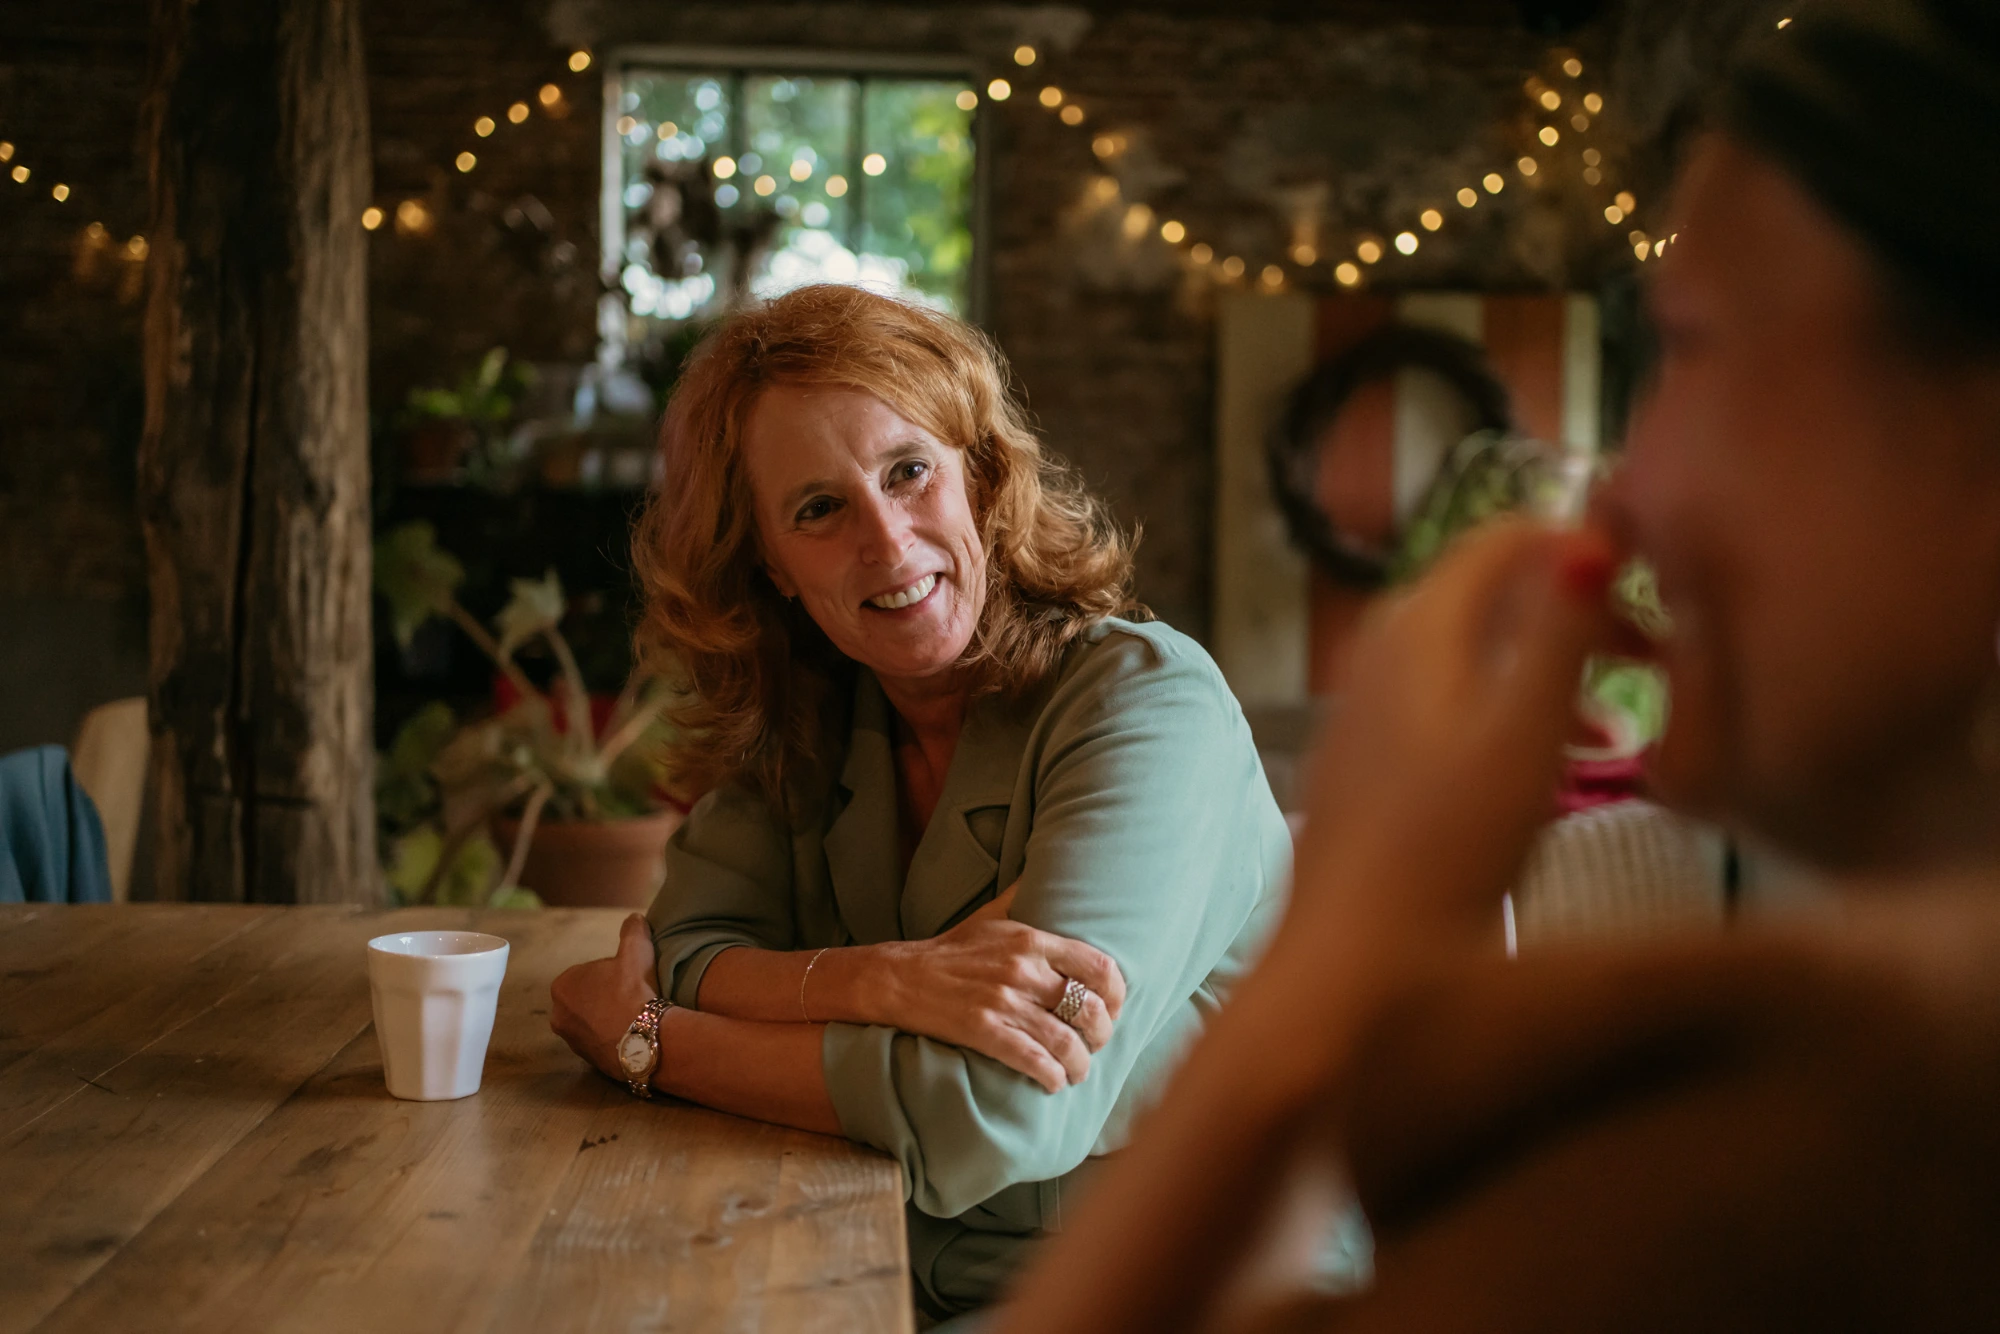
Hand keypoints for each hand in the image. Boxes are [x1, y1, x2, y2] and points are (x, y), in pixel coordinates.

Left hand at [550, 913, 658, 1080]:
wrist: (645, 1039)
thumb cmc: (633, 990)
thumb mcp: (636, 950)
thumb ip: (632, 930)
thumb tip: (635, 918)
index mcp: (562, 985)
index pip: (588, 973)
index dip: (611, 973)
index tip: (628, 978)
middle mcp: (558, 1015)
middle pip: (588, 999)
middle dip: (606, 997)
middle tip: (632, 996)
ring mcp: (571, 1041)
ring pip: (593, 1021)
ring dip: (609, 1018)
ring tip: (635, 1015)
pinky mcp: (587, 1060)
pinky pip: (600, 1041)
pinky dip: (614, 1036)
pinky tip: (633, 1032)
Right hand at [871, 885, 1128, 1094]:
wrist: (898, 977)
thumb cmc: (951, 950)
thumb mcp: (991, 915)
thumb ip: (1022, 895)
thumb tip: (1043, 868)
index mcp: (1031, 939)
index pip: (1099, 967)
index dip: (1117, 996)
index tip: (1114, 1010)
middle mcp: (1023, 969)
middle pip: (1089, 1009)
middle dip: (1101, 1036)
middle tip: (1095, 1045)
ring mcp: (1003, 1001)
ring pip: (1065, 1042)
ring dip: (1079, 1064)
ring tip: (1077, 1071)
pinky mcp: (983, 1031)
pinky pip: (1033, 1060)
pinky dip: (1050, 1076)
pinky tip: (1053, 1082)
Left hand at [1287, 520, 1620, 965]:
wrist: (1353, 963)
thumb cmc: (1450, 849)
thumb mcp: (1528, 732)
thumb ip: (1562, 627)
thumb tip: (1594, 527)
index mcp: (1419, 625)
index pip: (1504, 537)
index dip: (1584, 547)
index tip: (1656, 589)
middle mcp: (1380, 648)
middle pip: (1490, 593)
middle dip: (1574, 612)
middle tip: (1654, 660)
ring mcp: (1363, 706)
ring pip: (1473, 653)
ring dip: (1547, 670)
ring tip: (1616, 729)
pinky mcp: (1363, 761)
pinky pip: (1447, 705)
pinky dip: (1505, 713)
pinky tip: (1545, 771)